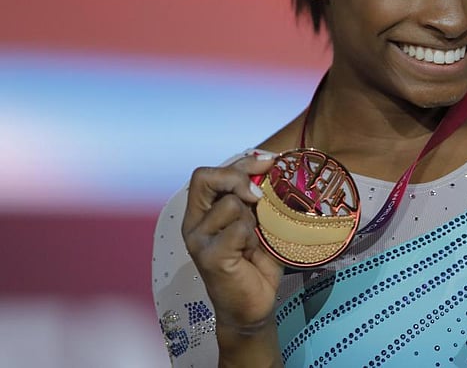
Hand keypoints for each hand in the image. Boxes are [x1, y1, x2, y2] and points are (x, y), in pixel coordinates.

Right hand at [182, 153, 283, 330]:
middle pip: (205, 178)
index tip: (268, 165)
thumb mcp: (257, 218)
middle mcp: (194, 222)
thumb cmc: (257, 259)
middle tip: (260, 197)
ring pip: (229, 203)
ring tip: (253, 238)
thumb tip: (271, 162)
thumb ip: (255, 193)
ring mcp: (198, 240)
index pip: (207, 173)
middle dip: (239, 179)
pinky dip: (252, 236)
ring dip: (251, 217)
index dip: (239, 163)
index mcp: (202, 210)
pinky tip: (251, 252)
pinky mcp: (209, 257)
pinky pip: (237, 229)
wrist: (254, 304)